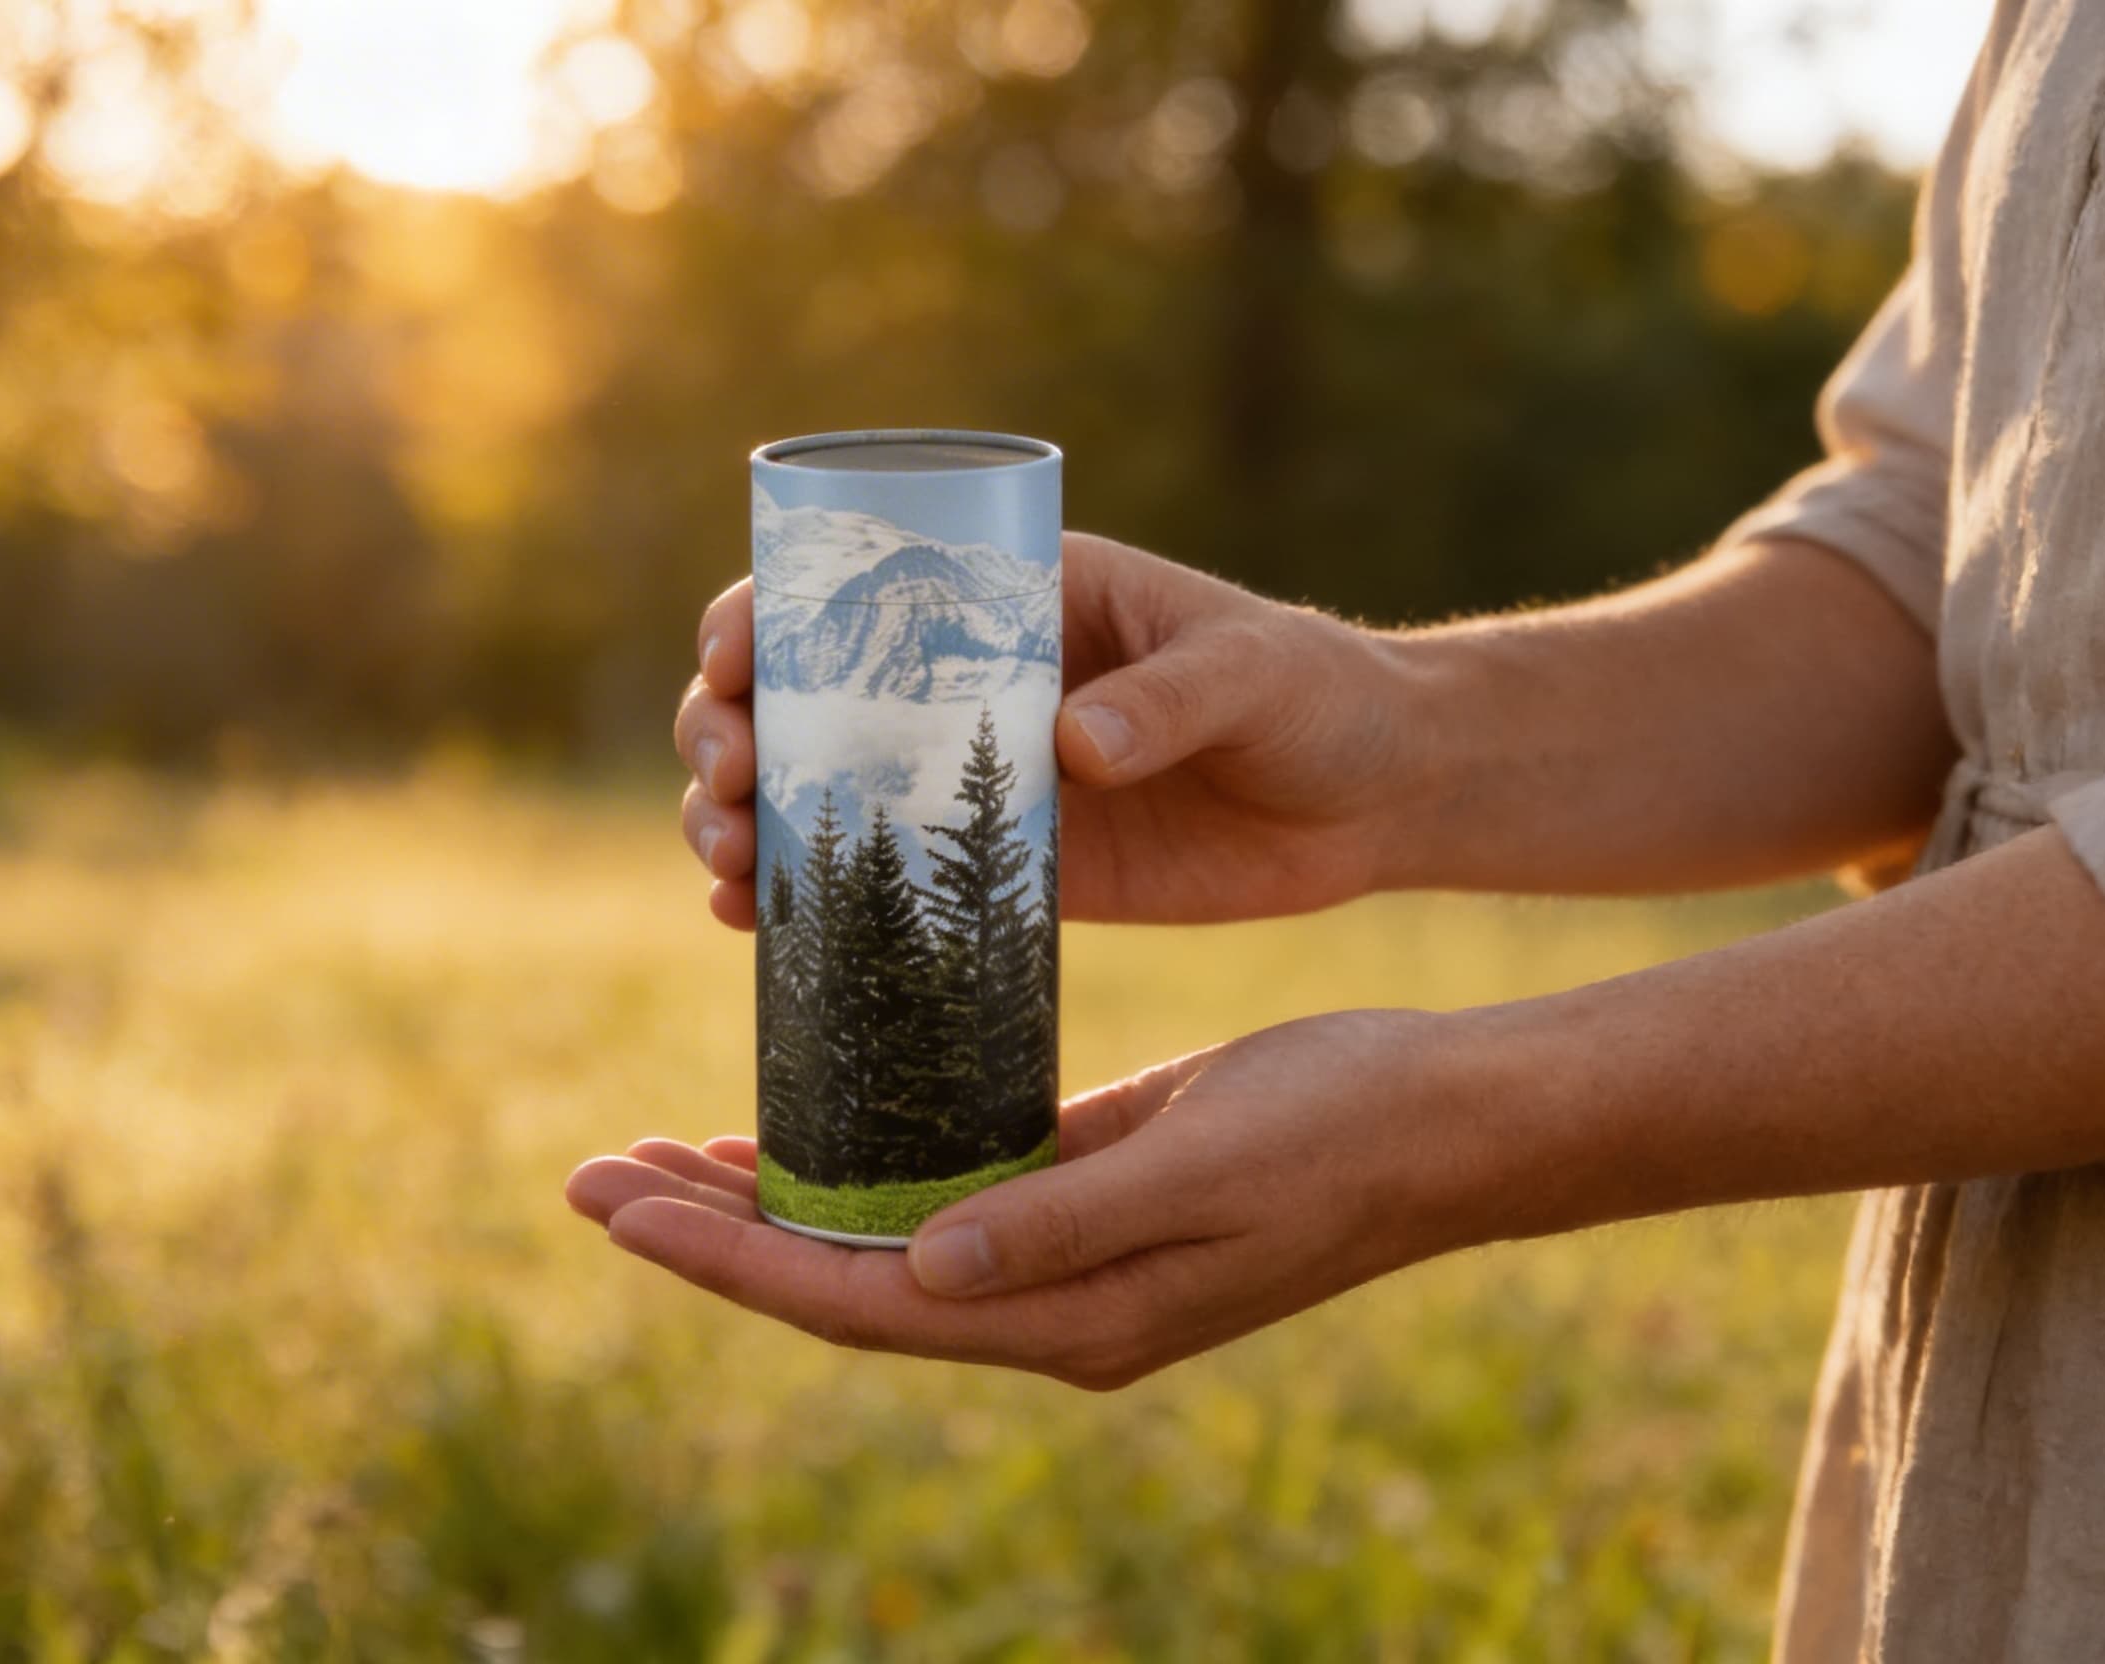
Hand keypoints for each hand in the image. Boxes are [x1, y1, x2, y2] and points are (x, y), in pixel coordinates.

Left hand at [563, 1011, 1486, 1388]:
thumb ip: (1064, 1224)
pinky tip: (799, 1126)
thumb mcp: (1203, 1167)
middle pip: (835, 1279)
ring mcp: (1062, 1255)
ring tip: (656, 1160)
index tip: (612, 1206)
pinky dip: (853, 1163)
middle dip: (706, 1231)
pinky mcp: (1082, 1194)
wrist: (1453, 1118)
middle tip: (587, 1176)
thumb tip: (920, 1270)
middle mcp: (1046, 1303)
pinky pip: (933, 1191)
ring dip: (764, 1202)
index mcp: (1068, 1316)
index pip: (851, 1299)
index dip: (723, 1257)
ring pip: (872, 1238)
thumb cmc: (1346, 1130)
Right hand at [674, 532, 1426, 926]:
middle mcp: (966, 682)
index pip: (854, 585)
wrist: (1376, 798)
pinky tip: (754, 924)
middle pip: (800, 694)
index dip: (764, 619)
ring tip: (729, 867)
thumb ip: (1171, 699)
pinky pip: (880, 880)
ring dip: (742, 819)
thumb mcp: (1250, 673)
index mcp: (1011, 597)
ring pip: (815, 789)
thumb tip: (1074, 744)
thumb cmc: (1316, 692)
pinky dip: (804, 897)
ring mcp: (973, 778)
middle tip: (728, 783)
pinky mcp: (1004, 870)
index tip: (729, 670)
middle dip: (728, 731)